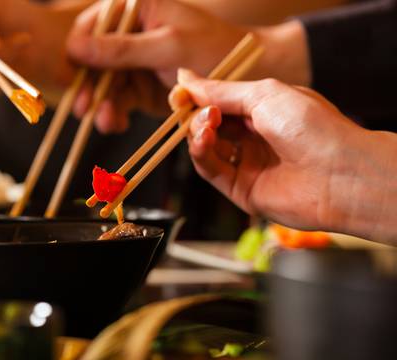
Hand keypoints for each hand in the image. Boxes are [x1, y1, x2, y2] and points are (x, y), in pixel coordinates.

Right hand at [66, 0, 309, 133]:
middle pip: (97, 59)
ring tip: (105, 121)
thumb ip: (122, 48)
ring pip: (109, 85)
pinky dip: (119, 113)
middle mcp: (139, 35)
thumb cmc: (221, 52)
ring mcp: (144, 66)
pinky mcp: (151, 93)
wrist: (258, 83)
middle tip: (84, 107)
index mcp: (142, 10)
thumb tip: (75, 46)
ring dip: (104, 103)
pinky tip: (117, 122)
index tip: (73, 70)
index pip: (96, 24)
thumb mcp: (169, 47)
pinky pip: (125, 103)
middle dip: (91, 84)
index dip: (80, 47)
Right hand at [171, 70, 374, 234]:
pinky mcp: (240, 189)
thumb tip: (185, 78)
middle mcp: (254, 137)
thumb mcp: (263, 94)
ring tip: (206, 123)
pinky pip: (210, 170)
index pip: (219, 102)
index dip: (198, 97)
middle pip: (208, 125)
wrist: (338, 174)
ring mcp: (247, 164)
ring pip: (205, 147)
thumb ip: (221, 90)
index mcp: (264, 110)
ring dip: (197, 132)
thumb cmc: (312, 127)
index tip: (180, 92)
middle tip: (190, 106)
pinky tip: (204, 139)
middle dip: (196, 114)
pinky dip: (200, 153)